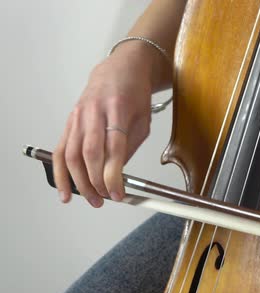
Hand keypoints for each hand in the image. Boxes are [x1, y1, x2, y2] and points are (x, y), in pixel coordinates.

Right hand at [52, 42, 158, 206]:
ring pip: (71, 154)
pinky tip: (66, 189)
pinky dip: (60, 173)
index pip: (113, 148)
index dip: (114, 175)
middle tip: (105, 198)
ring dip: (79, 182)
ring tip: (92, 199)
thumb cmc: (134, 95)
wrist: (119, 71)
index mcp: (118, 109)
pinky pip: (60, 150)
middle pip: (89, 153)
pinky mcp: (69, 121)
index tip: (118, 193)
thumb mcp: (143, 120)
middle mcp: (94, 112)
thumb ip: (130, 146)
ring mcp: (78, 116)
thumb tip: (119, 176)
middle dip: (96, 181)